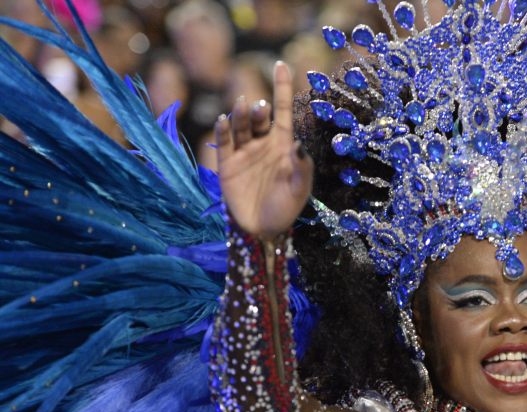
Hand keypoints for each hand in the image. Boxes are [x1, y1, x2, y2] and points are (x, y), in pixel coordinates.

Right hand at [215, 61, 313, 239]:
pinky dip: (223, 130)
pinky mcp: (227, 164)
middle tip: (261, 107)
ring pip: (241, 126)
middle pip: (259, 117)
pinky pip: (224, 142)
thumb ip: (302, 169)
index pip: (283, 111)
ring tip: (244, 106)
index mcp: (283, 146)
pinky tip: (225, 120)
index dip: (282, 88)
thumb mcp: (300, 191)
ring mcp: (244, 153)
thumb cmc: (285, 210)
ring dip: (242, 114)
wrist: (262, 231)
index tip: (281, 64)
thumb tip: (300, 145)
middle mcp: (263, 145)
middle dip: (259, 110)